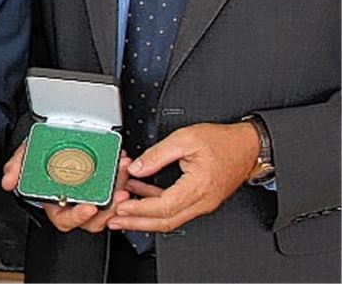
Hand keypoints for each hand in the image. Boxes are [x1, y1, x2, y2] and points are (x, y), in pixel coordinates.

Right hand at [2, 141, 133, 232]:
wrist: (54, 136)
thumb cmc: (40, 151)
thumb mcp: (25, 156)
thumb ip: (15, 167)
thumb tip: (8, 181)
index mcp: (55, 202)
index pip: (66, 219)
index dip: (78, 216)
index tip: (89, 208)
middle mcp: (74, 202)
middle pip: (94, 217)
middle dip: (110, 207)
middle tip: (119, 192)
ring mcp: (91, 194)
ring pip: (109, 205)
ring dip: (120, 192)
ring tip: (124, 175)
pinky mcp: (104, 184)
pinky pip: (116, 190)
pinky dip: (122, 179)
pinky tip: (123, 166)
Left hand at [108, 121, 258, 233]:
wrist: (247, 146)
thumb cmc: (222, 142)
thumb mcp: (185, 138)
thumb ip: (157, 154)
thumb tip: (137, 168)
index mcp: (198, 186)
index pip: (164, 207)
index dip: (139, 209)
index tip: (120, 206)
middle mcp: (202, 201)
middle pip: (165, 221)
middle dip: (136, 223)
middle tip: (115, 221)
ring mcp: (202, 203)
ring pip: (169, 218)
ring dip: (144, 216)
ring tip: (121, 210)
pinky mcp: (200, 199)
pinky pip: (175, 208)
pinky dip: (155, 204)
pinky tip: (139, 192)